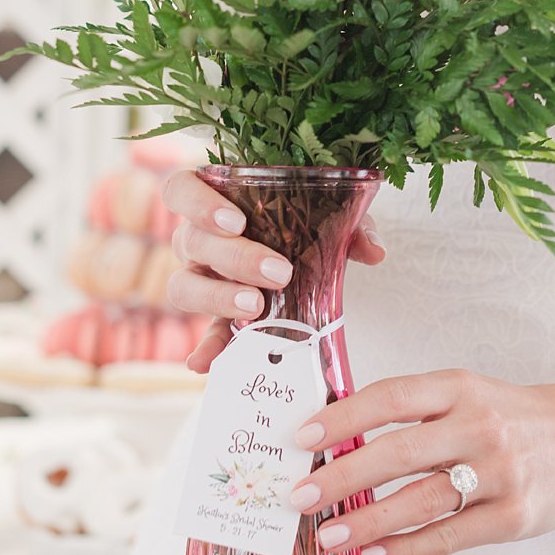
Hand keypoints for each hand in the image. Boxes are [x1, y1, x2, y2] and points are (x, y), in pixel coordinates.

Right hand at [161, 168, 386, 371]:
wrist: (305, 256)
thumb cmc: (304, 224)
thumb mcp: (329, 217)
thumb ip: (351, 227)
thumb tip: (373, 252)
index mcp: (215, 203)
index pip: (181, 191)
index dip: (198, 205)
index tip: (236, 222)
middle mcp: (198, 239)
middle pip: (191, 242)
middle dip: (234, 258)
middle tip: (278, 273)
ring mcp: (200, 278)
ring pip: (184, 286)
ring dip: (217, 298)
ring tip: (256, 307)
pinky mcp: (215, 316)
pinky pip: (202, 331)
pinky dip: (205, 347)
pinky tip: (206, 363)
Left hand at [287, 367, 554, 554]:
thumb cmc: (508, 416)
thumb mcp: (463, 393)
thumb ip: (410, 409)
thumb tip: (334, 437)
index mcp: (458, 388)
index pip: (390, 398)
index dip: (343, 418)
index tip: (300, 437)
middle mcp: (480, 426)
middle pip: (399, 452)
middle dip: (342, 477)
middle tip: (300, 497)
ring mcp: (501, 473)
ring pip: (422, 500)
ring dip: (368, 521)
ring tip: (328, 538)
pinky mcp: (516, 516)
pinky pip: (451, 536)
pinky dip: (408, 549)